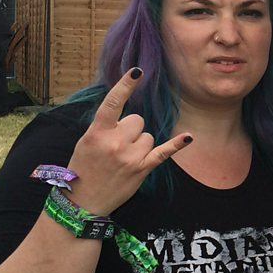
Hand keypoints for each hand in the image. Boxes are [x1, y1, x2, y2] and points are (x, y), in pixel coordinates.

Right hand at [66, 68, 192, 214]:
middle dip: (130, 129)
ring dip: (140, 144)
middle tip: (116, 146)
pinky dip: (176, 144)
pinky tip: (189, 137)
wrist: (83, 202)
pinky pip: (164, 152)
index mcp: (97, 133)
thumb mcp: (87, 142)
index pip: (113, 103)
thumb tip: (126, 113)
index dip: (125, 85)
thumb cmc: (84, 168)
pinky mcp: (142, 169)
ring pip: (148, 135)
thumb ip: (105, 126)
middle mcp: (115, 143)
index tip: (137, 71)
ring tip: (123, 159)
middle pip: (137, 119)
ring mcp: (130, 157)